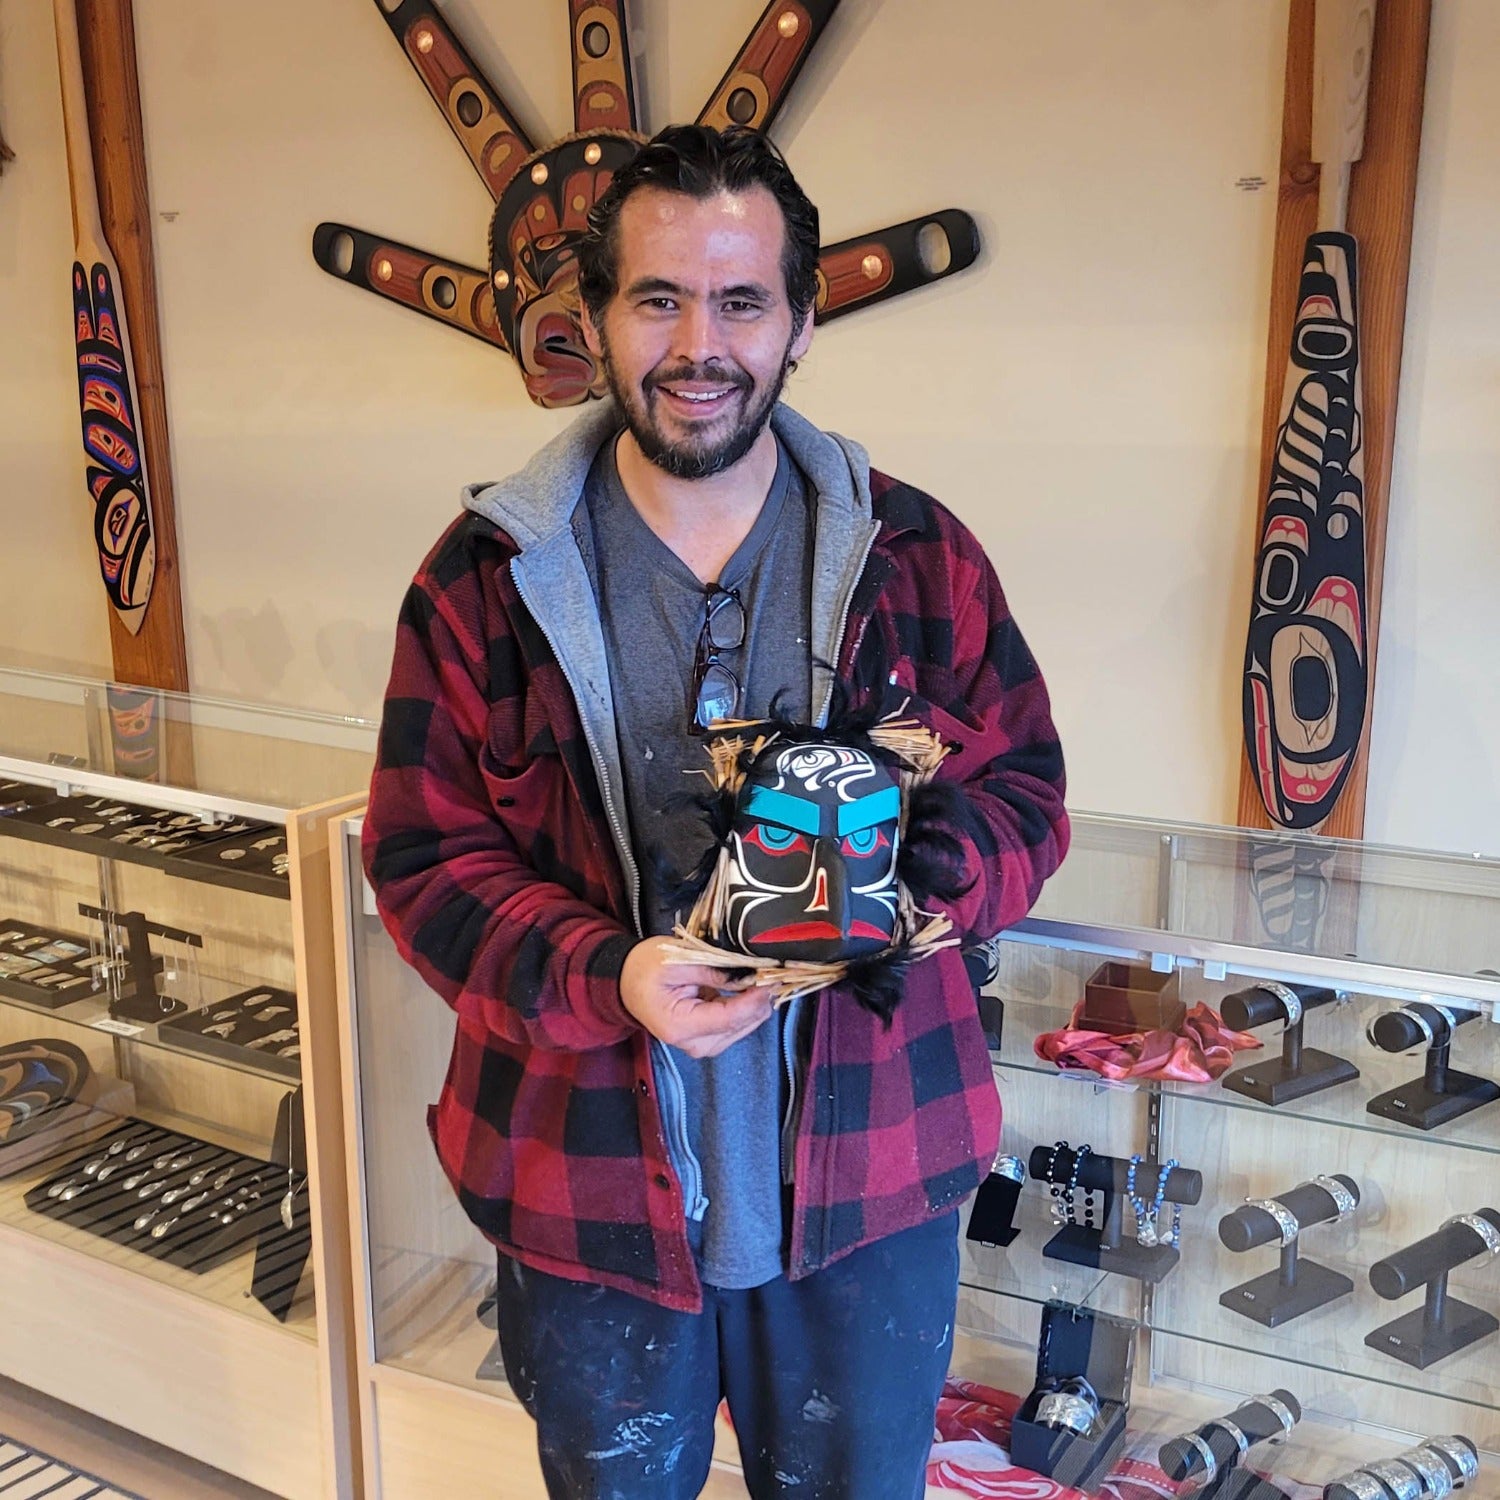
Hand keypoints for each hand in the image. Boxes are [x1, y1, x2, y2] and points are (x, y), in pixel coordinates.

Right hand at [620, 937, 774, 1058]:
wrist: (626, 982)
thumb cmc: (645, 969)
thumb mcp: (679, 961)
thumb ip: (715, 970)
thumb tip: (749, 974)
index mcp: (681, 1026)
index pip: (731, 1018)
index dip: (756, 998)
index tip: (772, 977)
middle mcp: (694, 1044)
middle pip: (741, 1025)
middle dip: (759, 999)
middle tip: (770, 971)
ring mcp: (702, 1045)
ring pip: (744, 1027)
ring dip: (755, 1003)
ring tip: (760, 976)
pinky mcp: (708, 1040)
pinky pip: (736, 1025)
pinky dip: (745, 1006)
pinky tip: (747, 987)